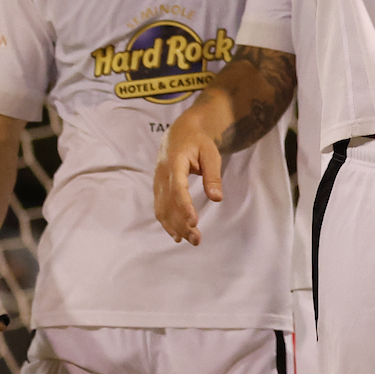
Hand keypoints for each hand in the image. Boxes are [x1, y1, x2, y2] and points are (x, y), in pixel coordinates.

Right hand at [154, 110, 224, 245]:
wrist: (179, 132)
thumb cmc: (198, 142)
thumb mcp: (211, 154)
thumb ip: (213, 176)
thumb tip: (217, 199)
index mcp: (174, 163)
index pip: (178, 189)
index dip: (184, 207)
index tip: (194, 223)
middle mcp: (161, 174)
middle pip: (169, 204)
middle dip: (181, 224)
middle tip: (197, 240)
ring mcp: (157, 182)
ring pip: (162, 208)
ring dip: (174, 226)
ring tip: (190, 240)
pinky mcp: (158, 187)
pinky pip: (160, 207)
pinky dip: (166, 222)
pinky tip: (176, 235)